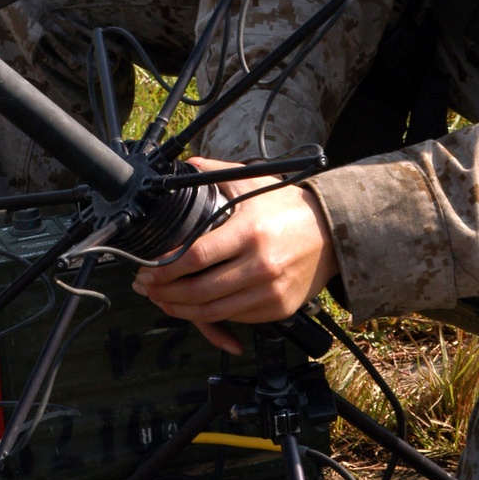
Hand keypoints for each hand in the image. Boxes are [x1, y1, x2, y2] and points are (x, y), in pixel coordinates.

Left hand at [131, 158, 337, 353]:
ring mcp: (270, 291)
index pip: (197, 256)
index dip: (166, 267)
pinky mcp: (278, 308)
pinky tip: (194, 306)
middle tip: (146, 287)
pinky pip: (235, 317)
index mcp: (249, 232)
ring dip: (181, 309)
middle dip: (165, 292)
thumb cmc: (288, 208)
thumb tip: (188, 163)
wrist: (332, 233)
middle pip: (199, 290)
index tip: (148, 269)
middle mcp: (260, 265)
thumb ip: (217, 172)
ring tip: (163, 300)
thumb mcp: (254, 182)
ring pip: (213, 310)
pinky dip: (210, 315)